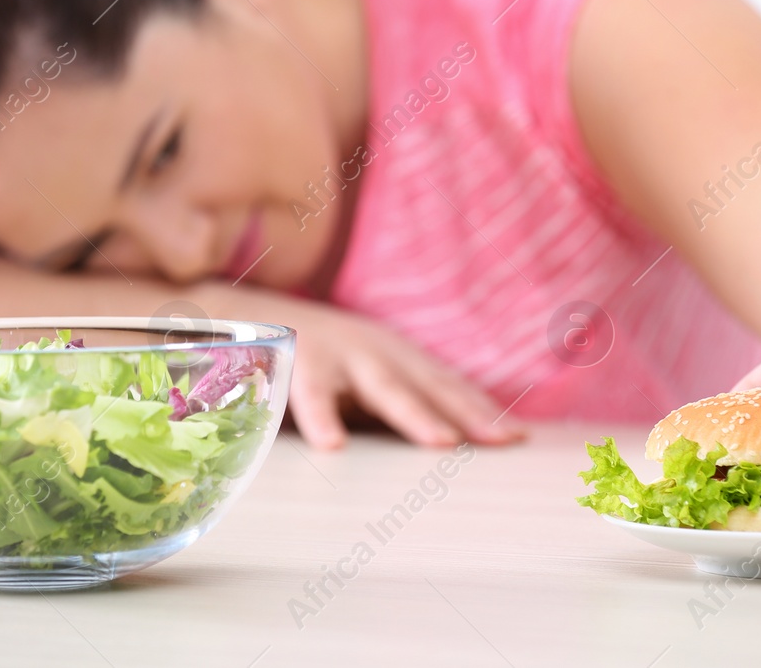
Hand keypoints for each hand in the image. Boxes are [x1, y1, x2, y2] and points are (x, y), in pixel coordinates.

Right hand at [194, 284, 523, 449]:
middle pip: (428, 384)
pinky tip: (332, 446)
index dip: (480, 408)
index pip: (446, 383)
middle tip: (501, 440)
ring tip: (442, 443)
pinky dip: (321, 417)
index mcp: (393, 353)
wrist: (242, 314)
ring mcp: (338, 352)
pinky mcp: (295, 360)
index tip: (518, 438)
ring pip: (381, 386)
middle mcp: (373, 349)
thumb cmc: (315, 357)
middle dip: (466, 411)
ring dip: (414, 413)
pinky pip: (308, 393)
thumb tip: (451, 439)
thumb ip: (398, 400)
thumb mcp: (362, 374)